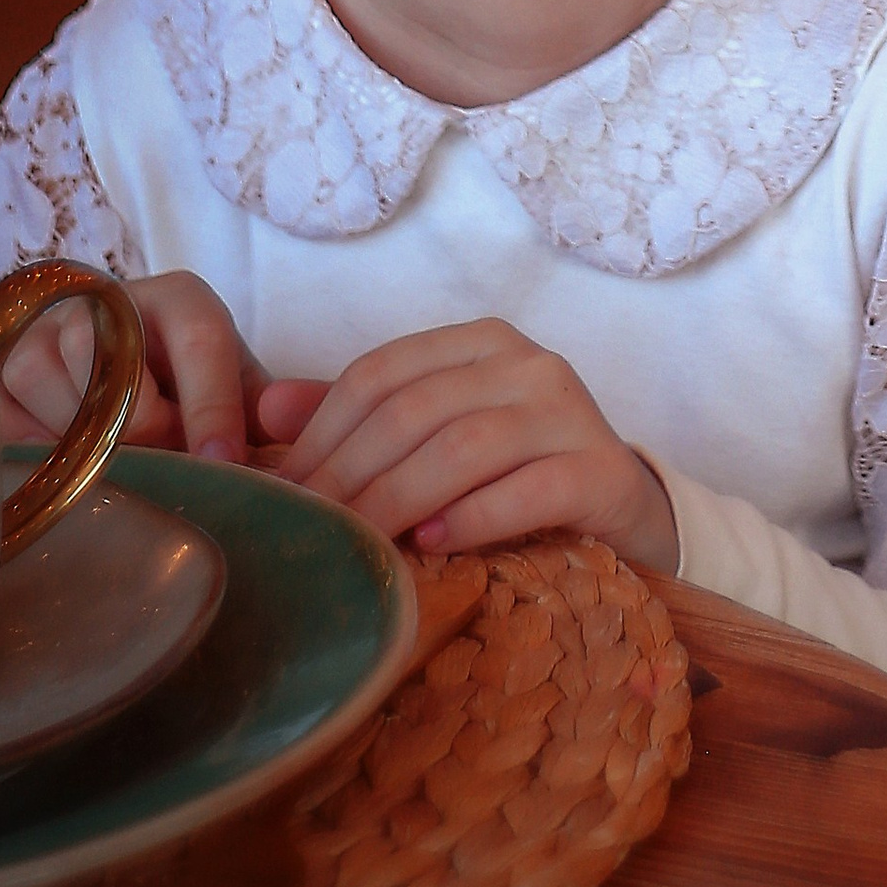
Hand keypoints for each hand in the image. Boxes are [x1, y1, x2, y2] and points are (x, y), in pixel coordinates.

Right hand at [0, 269, 267, 464]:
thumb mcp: (242, 395)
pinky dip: (32, 450)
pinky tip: (62, 466)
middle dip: (144, 434)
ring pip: (49, 384)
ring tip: (113, 468)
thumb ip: (272, 415)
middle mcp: (108, 301)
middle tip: (163, 474)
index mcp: (180, 300)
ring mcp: (46, 331)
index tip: (223, 463)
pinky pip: (1, 415)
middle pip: (114, 366)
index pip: (199, 338)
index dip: (213, 405)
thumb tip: (271, 443)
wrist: (124, 380)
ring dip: (83, 443)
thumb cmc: (193, 395)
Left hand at [257, 321, 677, 564]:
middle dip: (349, 473)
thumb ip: (360, 420)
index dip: (321, 431)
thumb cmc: (513, 475)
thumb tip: (265, 414)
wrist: (620, 513)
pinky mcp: (602, 470)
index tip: (281, 491)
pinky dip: (472, 516)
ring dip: (399, 498)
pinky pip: (529, 487)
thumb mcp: (435, 438)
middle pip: (416, 410)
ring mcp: (572, 411)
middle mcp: (529, 363)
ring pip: (466, 445)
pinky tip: (432, 544)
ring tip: (360, 544)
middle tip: (308, 530)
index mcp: (479, 343)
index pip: (381, 372)